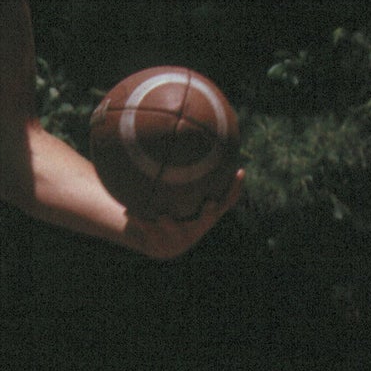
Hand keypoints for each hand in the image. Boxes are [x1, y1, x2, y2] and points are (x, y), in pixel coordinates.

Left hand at [125, 169, 244, 260]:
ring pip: (174, 229)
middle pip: (206, 220)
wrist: (149, 237)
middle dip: (208, 213)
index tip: (239, 171)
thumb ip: (178, 167)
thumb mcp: (171, 188)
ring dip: (168, 222)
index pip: (226, 200)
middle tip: (209, 203)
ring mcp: (178, 239)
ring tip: (163, 216)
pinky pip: (148, 229)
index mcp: (205, 213)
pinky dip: (139, 220)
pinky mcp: (159, 246)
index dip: (234, 187)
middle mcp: (196, 227)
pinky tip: (130, 212)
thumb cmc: (164, 205)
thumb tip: (177, 125)